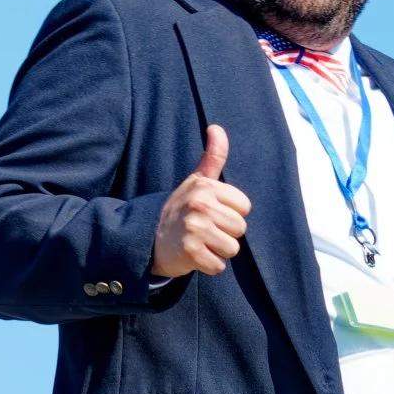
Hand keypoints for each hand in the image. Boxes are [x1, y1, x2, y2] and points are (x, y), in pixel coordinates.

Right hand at [150, 125, 250, 277]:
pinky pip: (218, 266)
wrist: (149, 237)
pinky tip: (194, 256)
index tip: (211, 213)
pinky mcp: (190, 252)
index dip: (231, 214)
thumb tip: (216, 127)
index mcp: (205, 186)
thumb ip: (212, 157)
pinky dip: (208, 266)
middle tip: (204, 231)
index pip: (244, 208)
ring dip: (218, 251)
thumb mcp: (196, 181)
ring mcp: (194, 228)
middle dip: (226, 235)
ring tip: (200, 243)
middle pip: (240, 229)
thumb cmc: (181, 209)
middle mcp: (200, 204)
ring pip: (232, 249)